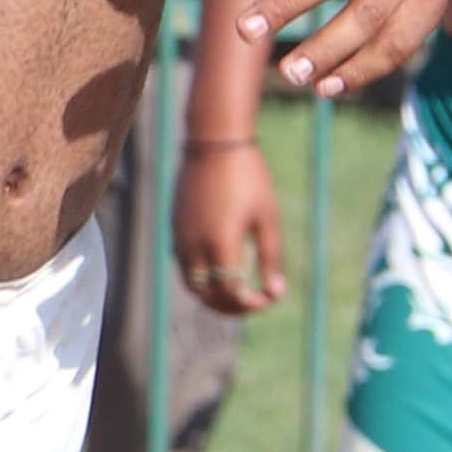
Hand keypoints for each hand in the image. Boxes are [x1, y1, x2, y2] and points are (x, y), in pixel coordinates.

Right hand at [173, 133, 283, 313]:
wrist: (215, 145)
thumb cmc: (248, 178)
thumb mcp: (267, 218)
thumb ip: (271, 258)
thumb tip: (276, 293)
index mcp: (221, 244)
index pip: (233, 293)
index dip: (252, 304)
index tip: (269, 299)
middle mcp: (196, 246)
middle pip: (208, 296)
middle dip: (231, 307)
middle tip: (252, 305)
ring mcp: (181, 238)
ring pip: (192, 284)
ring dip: (213, 296)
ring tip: (234, 296)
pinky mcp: (175, 229)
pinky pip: (185, 266)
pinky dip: (201, 278)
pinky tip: (219, 271)